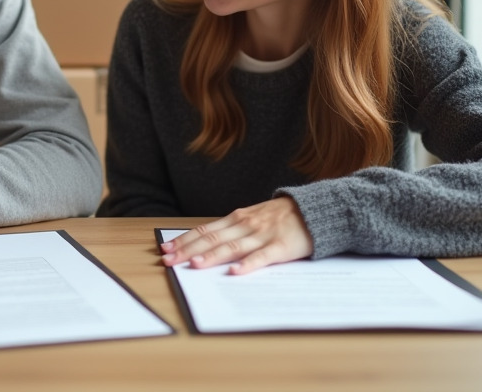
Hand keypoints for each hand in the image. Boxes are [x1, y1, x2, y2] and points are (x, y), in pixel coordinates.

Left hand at [159, 197, 312, 273]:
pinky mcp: (280, 247)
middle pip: (212, 239)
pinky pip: (261, 257)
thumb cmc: (281, 217)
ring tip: (194, 265)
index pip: (204, 230)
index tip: (166, 249)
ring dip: (211, 257)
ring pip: (232, 247)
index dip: (184, 240)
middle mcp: (246, 225)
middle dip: (188, 250)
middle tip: (168, 260)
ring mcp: (262, 235)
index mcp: (237, 218)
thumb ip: (233, 229)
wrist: (316, 209)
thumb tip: (206, 244)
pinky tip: (234, 272)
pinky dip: (247, 265)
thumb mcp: (253, 217)